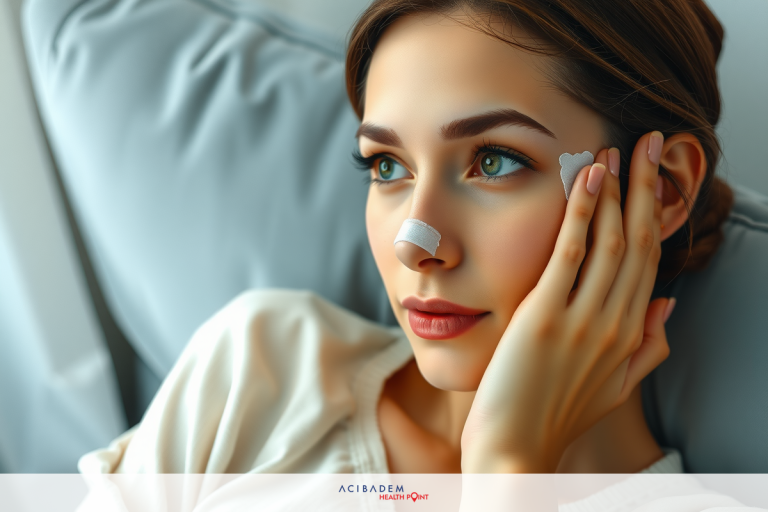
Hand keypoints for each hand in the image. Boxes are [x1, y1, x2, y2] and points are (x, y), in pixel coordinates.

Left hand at [461, 132, 671, 472]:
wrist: (515, 450)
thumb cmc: (556, 416)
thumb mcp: (614, 387)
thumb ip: (646, 348)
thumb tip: (668, 307)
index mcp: (629, 336)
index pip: (648, 262)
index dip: (653, 214)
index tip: (652, 176)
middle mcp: (613, 325)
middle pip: (637, 243)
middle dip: (645, 188)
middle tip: (649, 140)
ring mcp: (581, 322)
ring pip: (610, 243)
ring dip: (617, 191)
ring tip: (618, 147)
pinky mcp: (544, 320)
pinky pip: (569, 256)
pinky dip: (581, 213)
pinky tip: (587, 178)